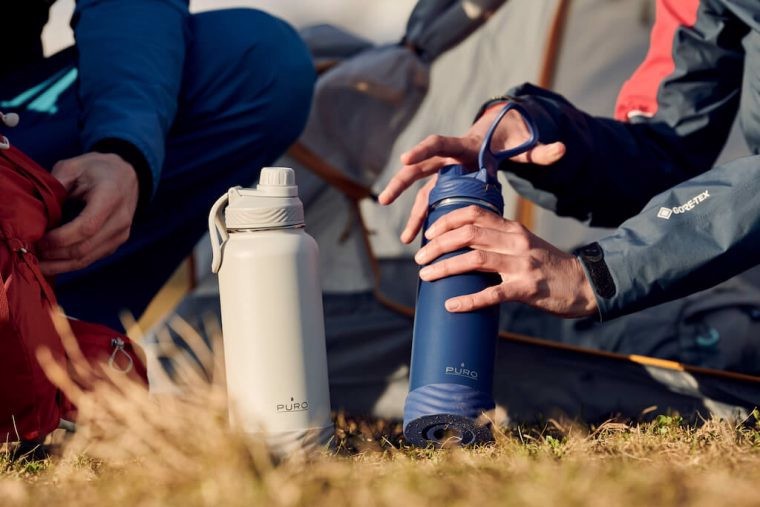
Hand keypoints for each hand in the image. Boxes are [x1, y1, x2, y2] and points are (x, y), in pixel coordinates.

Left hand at [38, 152, 138, 274]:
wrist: (126, 176)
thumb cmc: (98, 169)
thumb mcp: (74, 166)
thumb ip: (56, 184)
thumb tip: (38, 210)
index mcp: (110, 196)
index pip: (87, 227)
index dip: (60, 238)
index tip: (39, 239)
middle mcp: (120, 219)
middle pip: (85, 248)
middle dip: (55, 255)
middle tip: (31, 253)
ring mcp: (121, 234)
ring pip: (87, 259)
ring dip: (60, 265)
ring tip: (38, 264)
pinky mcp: (116, 243)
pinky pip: (91, 259)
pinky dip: (70, 264)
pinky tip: (52, 262)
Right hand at [378, 104, 565, 242]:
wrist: (497, 141)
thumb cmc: (509, 145)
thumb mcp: (524, 148)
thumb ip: (541, 150)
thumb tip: (563, 147)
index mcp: (464, 147)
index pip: (439, 144)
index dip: (422, 150)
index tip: (405, 159)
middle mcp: (448, 160)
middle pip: (420, 170)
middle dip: (401, 184)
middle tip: (384, 199)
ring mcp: (444, 174)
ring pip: (421, 192)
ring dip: (410, 213)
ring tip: (405, 239)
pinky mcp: (444, 186)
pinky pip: (428, 203)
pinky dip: (421, 220)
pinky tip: (414, 239)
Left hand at [414, 205, 596, 317]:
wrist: (585, 284)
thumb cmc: (549, 266)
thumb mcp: (525, 244)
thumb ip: (500, 240)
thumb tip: (464, 244)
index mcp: (513, 229)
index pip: (475, 214)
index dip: (447, 221)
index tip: (429, 233)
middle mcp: (516, 242)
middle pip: (468, 235)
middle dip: (438, 245)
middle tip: (419, 258)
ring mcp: (522, 265)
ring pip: (475, 260)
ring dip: (445, 267)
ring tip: (426, 276)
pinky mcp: (526, 289)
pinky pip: (492, 294)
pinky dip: (468, 300)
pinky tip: (451, 305)